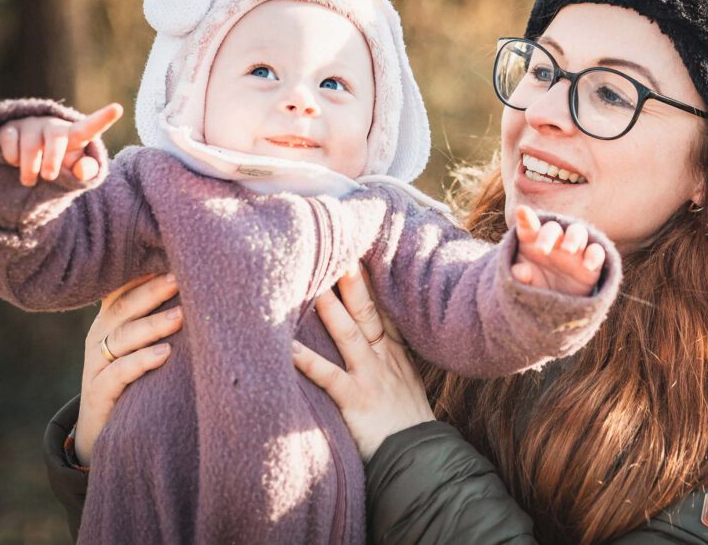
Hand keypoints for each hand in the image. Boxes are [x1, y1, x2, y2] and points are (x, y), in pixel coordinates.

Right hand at [0, 102, 121, 185]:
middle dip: (52, 160)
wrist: (27, 157)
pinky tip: (15, 162)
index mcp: (76, 135)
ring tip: (30, 181)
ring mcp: (32, 124)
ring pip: (30, 146)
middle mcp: (54, 125)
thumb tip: (83, 171)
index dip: (104, 119)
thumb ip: (86, 171)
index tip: (118, 108)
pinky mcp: (10, 127)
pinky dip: (12, 159)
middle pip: (56, 140)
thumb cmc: (60, 162)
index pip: (91, 128)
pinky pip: (10, 142)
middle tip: (49, 177)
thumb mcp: (75, 170)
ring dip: (29, 168)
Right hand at [76, 273, 182, 465]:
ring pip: (122, 336)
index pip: (125, 287)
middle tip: (183, 278)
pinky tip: (164, 354)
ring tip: (182, 316)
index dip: (146, 272)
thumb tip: (207, 288)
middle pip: (125, 306)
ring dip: (154, 324)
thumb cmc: (137, 378)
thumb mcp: (146, 344)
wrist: (102, 430)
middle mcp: (100, 336)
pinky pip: (117, 373)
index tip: (176, 255)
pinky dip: (141, 361)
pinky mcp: (98, 392)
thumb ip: (166, 318)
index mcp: (112, 319)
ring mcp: (96, 364)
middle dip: (155, 290)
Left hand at [292, 265, 433, 461]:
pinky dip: (306, 360)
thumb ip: (390, 355)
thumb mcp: (406, 380)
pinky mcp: (356, 399)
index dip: (370, 282)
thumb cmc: (408, 423)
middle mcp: (383, 358)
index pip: (381, 309)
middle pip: (366, 312)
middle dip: (353, 282)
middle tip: (340, 250)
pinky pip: (328, 375)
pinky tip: (286, 347)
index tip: (358, 254)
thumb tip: (373, 335)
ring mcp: (371, 377)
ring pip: (348, 334)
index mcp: (395, 352)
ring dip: (330, 308)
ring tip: (313, 282)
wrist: (421, 458)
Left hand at [511, 205, 604, 295]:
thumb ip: (520, 276)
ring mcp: (575, 250)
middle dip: (548, 236)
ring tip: (568, 250)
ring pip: (577, 232)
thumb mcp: (525, 284)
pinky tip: (587, 266)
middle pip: (553, 228)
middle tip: (541, 250)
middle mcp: (555, 241)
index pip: (529, 226)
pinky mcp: (591, 263)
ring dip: (573, 238)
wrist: (558, 303)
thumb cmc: (537, 285)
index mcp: (533, 241)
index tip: (521, 211)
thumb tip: (521, 272)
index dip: (525, 218)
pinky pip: (597, 252)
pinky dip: (594, 255)